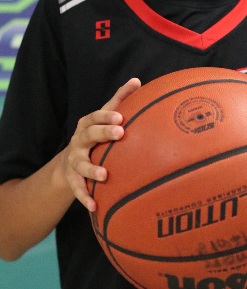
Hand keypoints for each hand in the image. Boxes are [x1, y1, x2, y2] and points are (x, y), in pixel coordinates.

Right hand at [61, 78, 140, 211]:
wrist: (68, 162)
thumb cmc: (95, 135)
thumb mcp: (104, 117)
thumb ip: (120, 99)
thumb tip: (137, 81)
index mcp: (87, 124)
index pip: (95, 116)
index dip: (106, 116)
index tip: (120, 117)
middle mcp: (79, 141)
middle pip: (88, 135)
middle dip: (103, 133)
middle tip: (120, 133)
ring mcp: (74, 160)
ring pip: (80, 164)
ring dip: (91, 169)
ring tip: (104, 175)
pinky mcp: (72, 179)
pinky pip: (77, 189)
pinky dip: (85, 198)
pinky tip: (95, 206)